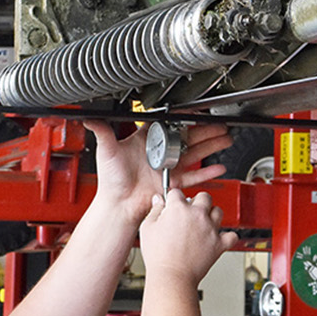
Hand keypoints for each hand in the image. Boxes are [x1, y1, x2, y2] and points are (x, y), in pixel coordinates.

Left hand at [83, 120, 232, 224]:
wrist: (118, 204)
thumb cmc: (111, 180)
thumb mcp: (107, 150)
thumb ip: (103, 131)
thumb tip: (91, 116)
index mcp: (148, 141)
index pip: (170, 125)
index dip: (185, 118)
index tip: (198, 111)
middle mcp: (162, 153)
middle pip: (189, 138)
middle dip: (206, 131)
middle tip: (220, 124)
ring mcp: (170, 167)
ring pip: (196, 154)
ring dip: (211, 146)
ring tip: (225, 139)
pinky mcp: (174, 182)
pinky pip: (194, 176)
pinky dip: (207, 172)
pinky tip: (219, 166)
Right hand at [138, 188, 238, 285]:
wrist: (172, 276)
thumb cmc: (158, 256)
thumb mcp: (147, 229)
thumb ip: (155, 210)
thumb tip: (158, 200)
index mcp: (179, 208)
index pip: (178, 193)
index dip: (173, 199)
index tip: (173, 205)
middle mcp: (197, 215)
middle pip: (204, 197)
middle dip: (197, 202)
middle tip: (191, 212)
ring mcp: (210, 229)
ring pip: (219, 212)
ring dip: (212, 215)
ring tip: (204, 223)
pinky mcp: (219, 244)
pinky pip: (232, 236)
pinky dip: (228, 237)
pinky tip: (220, 238)